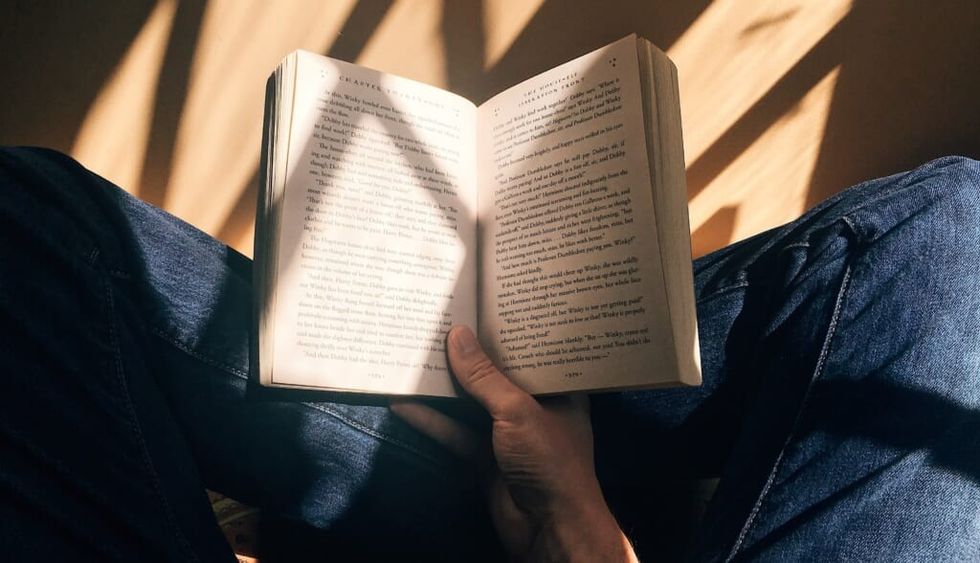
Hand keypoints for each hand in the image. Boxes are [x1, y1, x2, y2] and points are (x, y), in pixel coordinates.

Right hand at [390, 326, 636, 561]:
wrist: (549, 529)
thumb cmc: (550, 461)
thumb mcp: (518, 410)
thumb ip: (484, 376)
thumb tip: (456, 335)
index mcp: (558, 388)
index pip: (531, 350)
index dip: (508, 328)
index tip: (481, 301)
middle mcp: (534, 406)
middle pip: (495, 374)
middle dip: (468, 354)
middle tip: (439, 319)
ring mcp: (506, 433)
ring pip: (470, 402)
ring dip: (444, 385)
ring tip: (414, 353)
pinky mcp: (483, 456)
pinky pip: (453, 431)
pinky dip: (430, 419)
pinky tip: (403, 401)